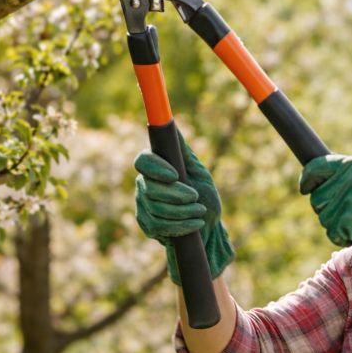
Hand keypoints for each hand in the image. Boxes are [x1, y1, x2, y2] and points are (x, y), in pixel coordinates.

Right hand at [134, 135, 233, 284]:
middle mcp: (144, 184)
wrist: (208, 227)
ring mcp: (143, 205)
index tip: (175, 175)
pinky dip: (180, 225)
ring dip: (183, 211)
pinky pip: (158, 225)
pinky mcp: (146, 225)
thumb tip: (172, 125)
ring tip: (200, 211)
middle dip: (177, 195)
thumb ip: (184, 152)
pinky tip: (194, 224)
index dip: (156, 167)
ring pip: (155, 208)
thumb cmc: (204, 195)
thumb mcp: (198, 172)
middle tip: (196, 198)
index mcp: (155, 167)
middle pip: (151, 188)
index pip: (143, 161)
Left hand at [300, 155, 351, 291]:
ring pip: (323, 217)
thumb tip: (316, 175)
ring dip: (336, 226)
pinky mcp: (348, 219)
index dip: (307, 179)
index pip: (317, 167)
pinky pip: (332, 233)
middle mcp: (350, 177)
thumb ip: (346, 175)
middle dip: (327, 210)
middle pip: (317, 198)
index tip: (304, 188)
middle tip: (351, 214)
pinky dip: (342, 238)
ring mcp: (349, 198)